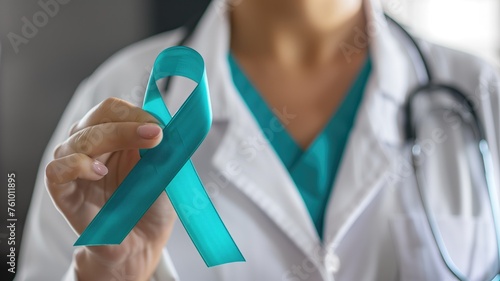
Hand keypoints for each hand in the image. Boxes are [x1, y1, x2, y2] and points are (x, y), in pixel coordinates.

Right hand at [45, 97, 174, 280]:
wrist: (143, 243)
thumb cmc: (151, 205)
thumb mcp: (165, 170)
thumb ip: (162, 147)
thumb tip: (163, 124)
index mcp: (115, 137)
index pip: (112, 110)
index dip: (134, 113)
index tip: (158, 127)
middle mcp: (92, 148)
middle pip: (95, 118)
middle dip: (126, 124)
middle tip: (155, 134)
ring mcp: (76, 169)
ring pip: (76, 139)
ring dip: (108, 138)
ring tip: (135, 151)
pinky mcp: (64, 193)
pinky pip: (56, 170)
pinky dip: (76, 165)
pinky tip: (99, 172)